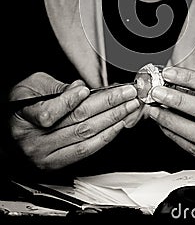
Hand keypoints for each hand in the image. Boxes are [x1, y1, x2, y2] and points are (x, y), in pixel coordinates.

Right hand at [9, 72, 139, 169]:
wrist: (12, 126)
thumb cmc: (23, 102)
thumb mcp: (34, 85)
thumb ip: (57, 87)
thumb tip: (79, 88)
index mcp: (24, 118)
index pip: (49, 113)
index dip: (68, 101)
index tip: (85, 89)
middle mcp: (34, 141)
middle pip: (77, 123)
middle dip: (108, 105)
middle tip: (127, 93)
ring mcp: (46, 156)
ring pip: (86, 137)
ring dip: (113, 120)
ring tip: (129, 107)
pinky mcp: (57, 163)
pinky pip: (85, 151)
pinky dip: (105, 137)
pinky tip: (118, 124)